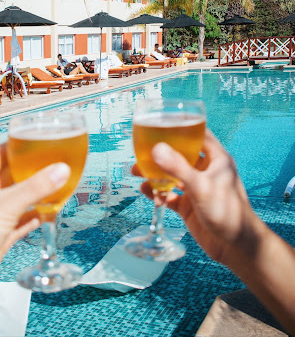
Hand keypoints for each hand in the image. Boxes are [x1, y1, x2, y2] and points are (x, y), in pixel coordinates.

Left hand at [0, 144, 69, 301]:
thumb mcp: (5, 206)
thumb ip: (35, 188)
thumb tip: (61, 170)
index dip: (18, 146)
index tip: (40, 141)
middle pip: (12, 175)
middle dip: (32, 170)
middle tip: (55, 162)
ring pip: (18, 198)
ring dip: (36, 194)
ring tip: (59, 184)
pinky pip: (21, 219)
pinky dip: (35, 215)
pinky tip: (51, 212)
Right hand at [132, 129, 263, 265]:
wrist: (236, 248)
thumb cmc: (227, 212)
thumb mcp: (200, 186)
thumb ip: (177, 167)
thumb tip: (155, 149)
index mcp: (216, 159)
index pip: (198, 135)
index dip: (182, 128)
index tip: (161, 123)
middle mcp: (206, 171)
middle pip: (180, 155)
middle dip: (160, 154)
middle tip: (141, 152)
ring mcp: (196, 188)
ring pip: (172, 175)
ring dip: (155, 174)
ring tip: (136, 173)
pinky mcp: (189, 206)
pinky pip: (169, 195)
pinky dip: (157, 193)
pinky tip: (146, 192)